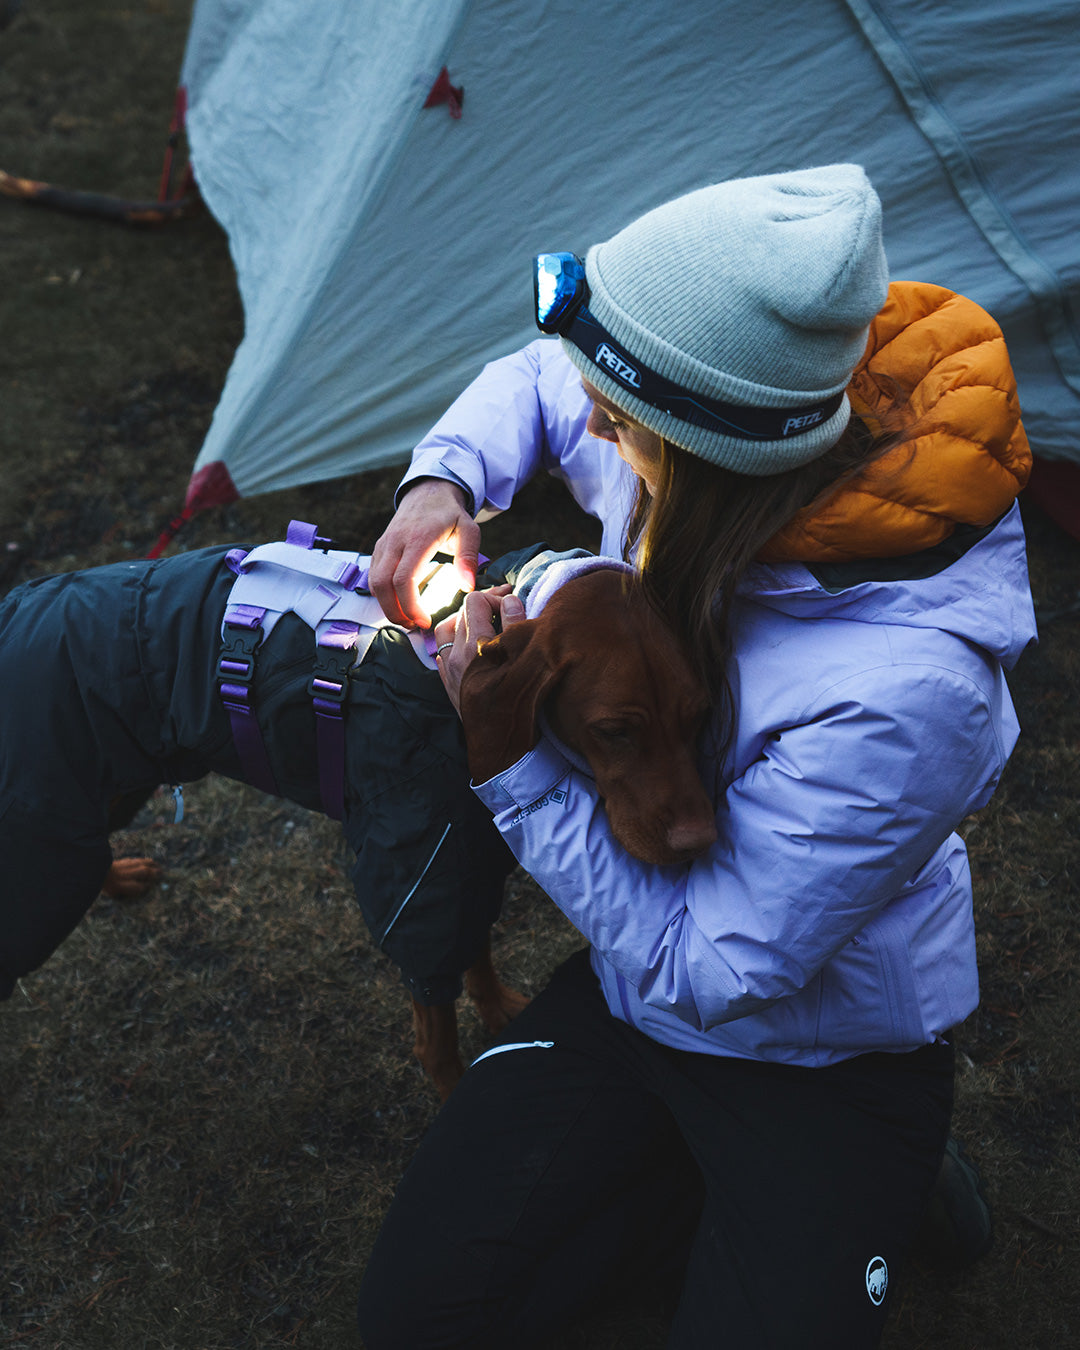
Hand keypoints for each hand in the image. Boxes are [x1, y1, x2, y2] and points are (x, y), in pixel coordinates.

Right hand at [369, 478, 480, 627]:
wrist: (428, 493)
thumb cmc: (450, 515)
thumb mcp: (469, 530)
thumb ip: (468, 557)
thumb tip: (467, 587)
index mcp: (417, 539)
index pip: (403, 579)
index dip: (410, 605)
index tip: (424, 621)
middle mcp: (395, 542)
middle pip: (381, 585)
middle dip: (395, 612)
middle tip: (414, 626)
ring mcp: (383, 545)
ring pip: (373, 583)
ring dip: (387, 606)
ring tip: (408, 619)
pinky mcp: (379, 549)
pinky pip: (373, 577)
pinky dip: (383, 595)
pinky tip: (400, 604)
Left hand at [434, 588, 525, 713]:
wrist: (503, 749)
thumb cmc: (520, 707)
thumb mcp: (526, 661)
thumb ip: (516, 625)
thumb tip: (510, 600)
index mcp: (475, 646)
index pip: (475, 602)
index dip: (496, 598)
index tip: (512, 603)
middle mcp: (457, 657)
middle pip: (461, 613)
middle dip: (483, 606)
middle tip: (504, 607)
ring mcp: (450, 673)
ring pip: (447, 632)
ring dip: (464, 622)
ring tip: (483, 622)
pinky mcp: (449, 687)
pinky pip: (443, 656)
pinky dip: (454, 645)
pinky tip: (467, 647)